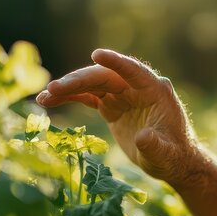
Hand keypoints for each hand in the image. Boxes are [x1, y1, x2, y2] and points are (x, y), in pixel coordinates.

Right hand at [36, 49, 200, 185]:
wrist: (170, 161)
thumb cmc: (172, 156)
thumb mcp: (165, 154)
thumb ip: (155, 145)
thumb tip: (143, 137)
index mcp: (156, 90)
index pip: (135, 71)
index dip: (116, 62)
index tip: (97, 54)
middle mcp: (139, 87)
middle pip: (106, 77)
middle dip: (79, 80)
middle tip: (53, 88)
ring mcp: (124, 95)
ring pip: (93, 84)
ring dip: (69, 88)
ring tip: (44, 97)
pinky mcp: (113, 105)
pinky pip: (89, 96)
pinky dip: (70, 97)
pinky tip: (49, 101)